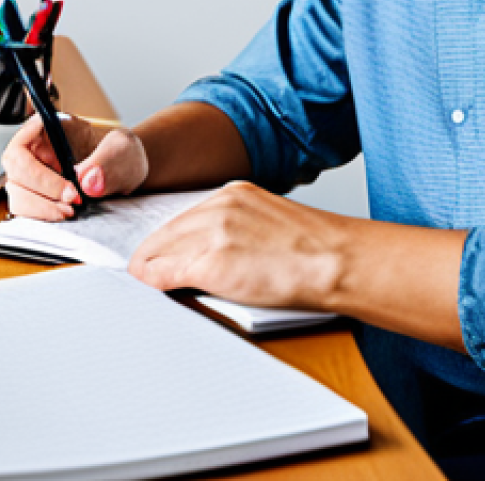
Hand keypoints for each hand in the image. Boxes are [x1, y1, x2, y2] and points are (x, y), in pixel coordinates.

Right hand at [1, 113, 148, 220]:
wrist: (124, 170)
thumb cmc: (120, 152)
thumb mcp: (122, 148)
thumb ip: (107, 159)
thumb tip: (87, 178)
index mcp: (48, 127)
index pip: (20, 148)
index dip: (38, 172)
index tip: (68, 183)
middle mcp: (34, 149)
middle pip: (15, 174)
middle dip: (43, 192)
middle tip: (73, 200)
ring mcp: (31, 172)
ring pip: (17, 194)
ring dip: (41, 207)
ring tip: (71, 210)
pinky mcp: (36, 193)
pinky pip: (26, 208)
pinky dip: (43, 214)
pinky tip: (64, 213)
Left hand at [128, 181, 344, 309]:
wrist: (337, 260)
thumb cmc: (317, 250)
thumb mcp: (269, 221)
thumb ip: (236, 226)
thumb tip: (209, 250)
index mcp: (235, 192)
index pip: (182, 217)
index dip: (169, 241)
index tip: (161, 255)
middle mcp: (219, 205)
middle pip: (164, 233)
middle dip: (153, 256)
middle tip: (147, 276)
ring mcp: (213, 233)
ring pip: (158, 252)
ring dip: (153, 270)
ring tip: (152, 286)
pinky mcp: (210, 264)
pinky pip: (162, 274)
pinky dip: (153, 284)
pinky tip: (154, 291)